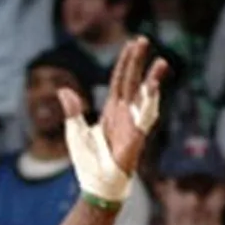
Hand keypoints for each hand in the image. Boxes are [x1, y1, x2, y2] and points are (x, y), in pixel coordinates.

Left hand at [58, 37, 167, 175]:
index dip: (125, 62)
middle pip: (133, 81)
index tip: (132, 43)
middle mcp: (125, 113)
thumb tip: (64, 90)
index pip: (120, 80)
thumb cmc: (88, 162)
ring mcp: (132, 124)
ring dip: (153, 80)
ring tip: (160, 62)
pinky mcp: (136, 137)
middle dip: (138, 62)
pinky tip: (153, 88)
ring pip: (145, 97)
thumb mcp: (75, 132)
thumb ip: (73, 110)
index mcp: (112, 110)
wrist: (96, 184)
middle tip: (143, 39)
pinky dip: (149, 103)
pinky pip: (145, 117)